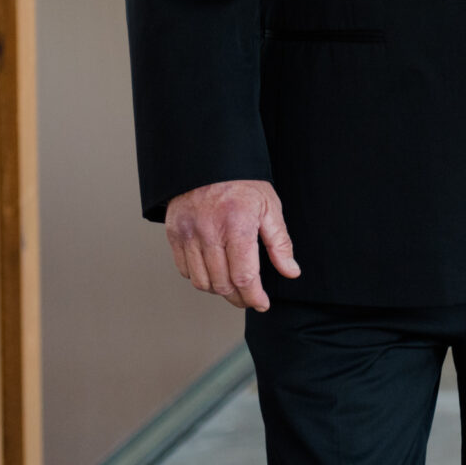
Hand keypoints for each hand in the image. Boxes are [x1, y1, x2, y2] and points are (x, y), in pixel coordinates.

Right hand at [164, 179, 298, 311]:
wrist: (208, 161)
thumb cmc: (242, 183)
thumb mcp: (269, 207)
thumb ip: (280, 243)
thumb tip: (291, 271)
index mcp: (237, 225)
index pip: (244, 276)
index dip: (254, 297)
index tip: (262, 303)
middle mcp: (209, 232)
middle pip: (222, 284)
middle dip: (239, 298)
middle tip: (250, 298)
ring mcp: (188, 234)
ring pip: (202, 282)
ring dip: (219, 291)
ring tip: (233, 287)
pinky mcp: (174, 234)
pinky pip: (185, 270)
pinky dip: (200, 278)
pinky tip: (214, 272)